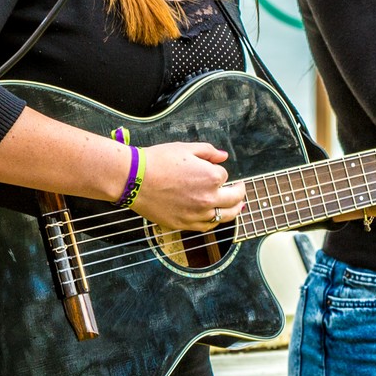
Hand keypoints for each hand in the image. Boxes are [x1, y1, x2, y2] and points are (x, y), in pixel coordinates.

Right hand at [132, 142, 246, 232]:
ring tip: (237, 207)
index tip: (211, 169)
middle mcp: (208, 199)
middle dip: (239, 193)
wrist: (135, 179)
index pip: (225, 176)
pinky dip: (213, 221)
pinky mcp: (184, 224)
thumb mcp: (186, 148)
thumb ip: (208, 152)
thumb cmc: (158, 161)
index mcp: (212, 178)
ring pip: (224, 217)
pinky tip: (215, 217)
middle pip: (234, 200)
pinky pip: (206, 227)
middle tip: (240, 190)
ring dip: (233, 210)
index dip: (218, 171)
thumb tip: (223, 156)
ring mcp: (197, 215)